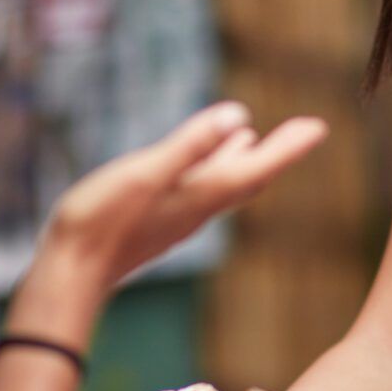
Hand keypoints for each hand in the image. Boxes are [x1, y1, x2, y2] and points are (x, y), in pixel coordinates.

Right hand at [30, 102, 327, 301]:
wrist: (70, 275)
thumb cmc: (102, 222)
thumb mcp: (145, 174)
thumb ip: (190, 147)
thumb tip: (238, 116)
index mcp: (201, 195)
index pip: (257, 168)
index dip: (290, 147)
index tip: (320, 127)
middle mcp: (197, 208)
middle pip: (249, 177)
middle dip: (277, 152)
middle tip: (305, 130)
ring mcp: (177, 216)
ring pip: (224, 185)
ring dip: (244, 159)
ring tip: (254, 137)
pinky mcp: (156, 220)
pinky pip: (198, 191)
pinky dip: (212, 169)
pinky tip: (200, 164)